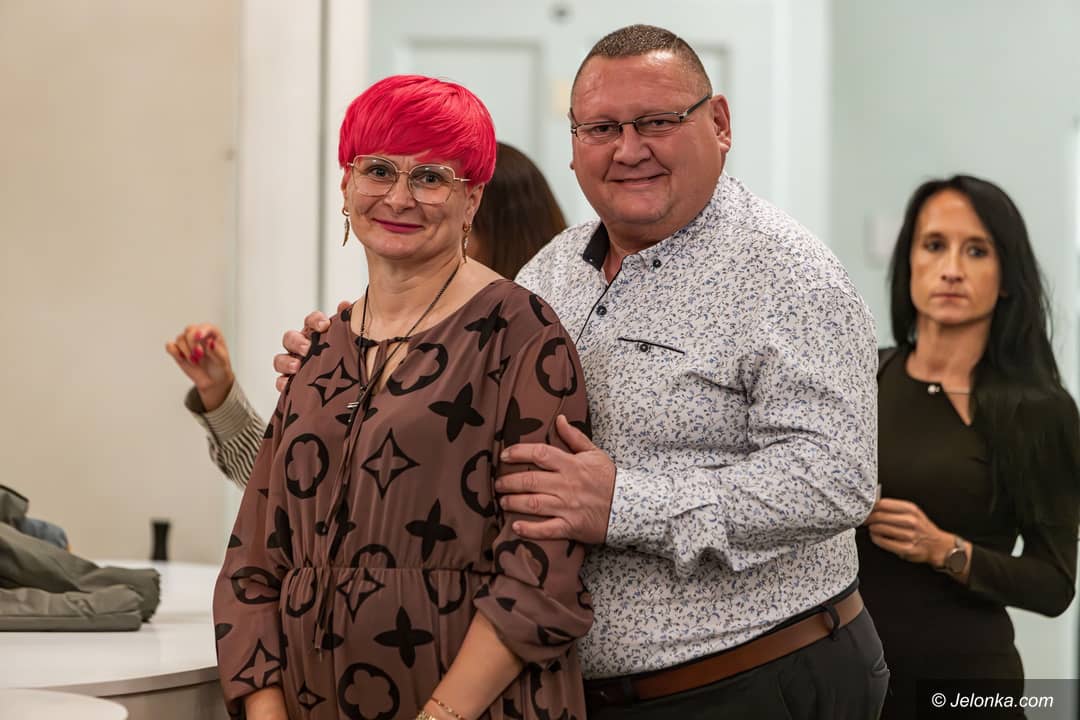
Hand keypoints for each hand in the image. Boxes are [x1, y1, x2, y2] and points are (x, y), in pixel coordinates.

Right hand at [165, 323, 234, 411]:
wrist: (213, 380)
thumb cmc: (220, 368)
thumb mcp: (222, 361)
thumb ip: (217, 352)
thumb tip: (210, 342)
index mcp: (212, 334)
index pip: (205, 327)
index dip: (201, 331)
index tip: (199, 338)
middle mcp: (199, 335)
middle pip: (189, 330)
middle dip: (192, 342)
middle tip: (199, 355)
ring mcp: (188, 342)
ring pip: (180, 338)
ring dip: (186, 350)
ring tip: (195, 361)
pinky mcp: (178, 351)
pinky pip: (170, 346)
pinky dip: (174, 352)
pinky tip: (182, 359)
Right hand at [273, 300, 350, 391]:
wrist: (339, 382)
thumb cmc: (339, 357)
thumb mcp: (345, 340)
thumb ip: (345, 322)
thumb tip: (345, 305)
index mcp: (314, 334)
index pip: (311, 321)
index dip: (315, 320)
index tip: (324, 325)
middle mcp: (300, 347)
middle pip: (290, 338)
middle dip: (297, 342)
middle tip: (307, 348)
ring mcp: (293, 364)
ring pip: (280, 359)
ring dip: (286, 362)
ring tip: (296, 366)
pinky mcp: (290, 383)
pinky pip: (280, 382)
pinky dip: (282, 383)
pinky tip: (288, 385)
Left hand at [494, 415, 615, 543]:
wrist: (629, 506)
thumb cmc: (609, 479)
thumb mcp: (594, 453)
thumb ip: (574, 437)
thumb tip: (559, 419)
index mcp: (571, 465)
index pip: (540, 454)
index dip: (519, 453)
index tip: (504, 455)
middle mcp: (567, 485)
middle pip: (530, 481)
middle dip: (509, 482)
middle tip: (498, 483)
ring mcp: (568, 507)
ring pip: (533, 504)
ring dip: (513, 503)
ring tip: (502, 501)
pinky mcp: (571, 526)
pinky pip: (547, 529)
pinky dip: (530, 530)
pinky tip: (516, 527)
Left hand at [865, 497, 953, 566]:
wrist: (938, 545)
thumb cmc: (921, 528)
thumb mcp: (912, 512)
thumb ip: (894, 508)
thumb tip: (873, 505)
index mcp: (911, 509)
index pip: (883, 504)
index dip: (870, 507)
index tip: (865, 510)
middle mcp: (911, 521)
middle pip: (880, 516)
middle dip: (868, 519)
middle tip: (864, 520)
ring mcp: (910, 535)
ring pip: (882, 529)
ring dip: (872, 529)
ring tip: (871, 528)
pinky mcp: (907, 548)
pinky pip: (886, 543)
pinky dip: (877, 539)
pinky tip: (876, 537)